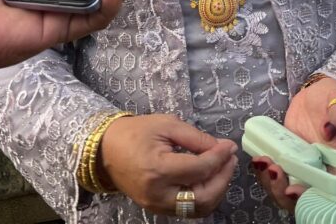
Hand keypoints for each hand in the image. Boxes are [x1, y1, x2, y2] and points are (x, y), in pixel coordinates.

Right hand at [99, 114, 237, 215]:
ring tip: (222, 168)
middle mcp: (158, 194)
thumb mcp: (167, 125)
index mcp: (158, 169)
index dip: (220, 157)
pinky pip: (188, 210)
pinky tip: (208, 178)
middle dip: (223, 178)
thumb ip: (196, 138)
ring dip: (216, 190)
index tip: (229, 145)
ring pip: (198, 208)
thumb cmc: (136, 132)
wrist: (105, 150)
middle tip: (230, 159)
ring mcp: (157, 205)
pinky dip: (203, 196)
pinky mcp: (157, 209)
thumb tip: (223, 148)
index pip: (200, 169)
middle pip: (204, 197)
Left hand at [251, 76, 335, 210]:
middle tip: (273, 170)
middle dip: (282, 191)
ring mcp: (300, 164)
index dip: (308, 196)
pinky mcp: (285, 156)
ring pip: (284, 187)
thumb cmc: (334, 98)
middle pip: (300, 196)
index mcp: (334, 163)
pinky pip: (274, 172)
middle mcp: (317, 169)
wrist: (317, 93)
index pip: (325, 190)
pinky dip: (263, 171)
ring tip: (262, 161)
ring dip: (270, 182)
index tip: (292, 189)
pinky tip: (257, 159)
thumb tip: (328, 131)